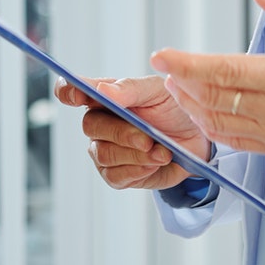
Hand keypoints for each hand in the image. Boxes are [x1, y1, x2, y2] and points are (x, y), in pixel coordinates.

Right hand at [52, 76, 210, 190]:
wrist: (197, 139)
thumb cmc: (174, 108)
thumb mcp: (158, 90)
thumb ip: (130, 88)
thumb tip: (102, 90)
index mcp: (104, 95)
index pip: (71, 90)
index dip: (67, 91)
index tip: (77, 95)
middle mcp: (99, 122)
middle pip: (90, 126)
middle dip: (121, 133)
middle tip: (148, 138)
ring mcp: (104, 149)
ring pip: (104, 154)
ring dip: (135, 155)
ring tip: (161, 151)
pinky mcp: (117, 174)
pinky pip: (115, 176)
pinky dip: (137, 171)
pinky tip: (155, 163)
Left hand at [151, 0, 264, 158]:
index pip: (222, 72)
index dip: (185, 64)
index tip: (162, 55)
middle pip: (213, 98)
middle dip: (183, 84)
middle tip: (168, 69)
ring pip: (218, 123)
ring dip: (192, 106)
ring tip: (179, 88)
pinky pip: (235, 141)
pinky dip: (212, 127)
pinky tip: (204, 113)